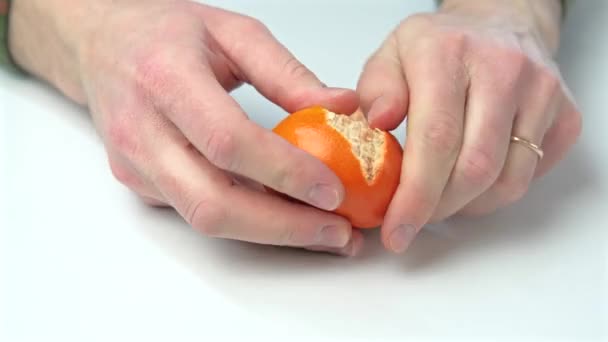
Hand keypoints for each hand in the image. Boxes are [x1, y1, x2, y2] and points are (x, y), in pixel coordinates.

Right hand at [10, 1, 362, 254]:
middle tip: (337, 230)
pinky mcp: (140, 184)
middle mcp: (142, 130)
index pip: (227, 141)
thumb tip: (342, 106)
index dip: (284, 172)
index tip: (331, 189)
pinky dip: (248, 221)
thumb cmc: (163, 33)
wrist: (100, 45)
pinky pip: (198, 212)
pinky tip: (282, 214)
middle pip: (214, 202)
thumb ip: (287, 73)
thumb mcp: (233, 32)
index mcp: (166, 78)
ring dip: (271, 234)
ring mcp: (136, 165)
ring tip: (321, 231)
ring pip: (206, 219)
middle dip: (284, 227)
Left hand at [357, 0, 580, 252]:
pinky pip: (531, 176)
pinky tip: (472, 181)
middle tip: (413, 220)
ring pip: (507, 181)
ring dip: (467, 205)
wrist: (499, 24)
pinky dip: (496, 193)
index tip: (396, 231)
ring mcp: (541, 92)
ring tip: (440, 197)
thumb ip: (375, 89)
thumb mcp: (391, 55)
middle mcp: (503, 70)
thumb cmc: (440, 45)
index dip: (415, 197)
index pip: (436, 140)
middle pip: (474, 169)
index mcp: (449, 54)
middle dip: (438, 209)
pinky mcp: (565, 114)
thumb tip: (378, 124)